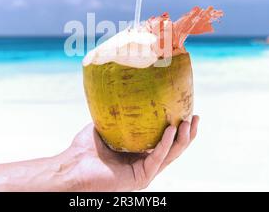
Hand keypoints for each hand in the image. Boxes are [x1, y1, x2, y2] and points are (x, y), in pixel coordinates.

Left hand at [69, 115, 198, 190]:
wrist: (73, 166)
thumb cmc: (85, 148)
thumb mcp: (107, 125)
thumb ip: (119, 113)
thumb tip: (126, 91)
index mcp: (139, 153)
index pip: (165, 141)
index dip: (178, 128)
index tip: (186, 111)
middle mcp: (145, 163)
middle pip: (174, 148)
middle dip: (188, 133)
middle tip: (195, 116)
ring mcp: (145, 171)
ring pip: (172, 154)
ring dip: (183, 138)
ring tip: (189, 121)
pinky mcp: (141, 177)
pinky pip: (158, 158)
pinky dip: (166, 143)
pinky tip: (171, 129)